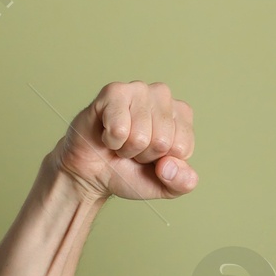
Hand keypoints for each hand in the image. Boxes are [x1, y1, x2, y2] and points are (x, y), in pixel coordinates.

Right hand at [53, 81, 196, 200]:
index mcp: (182, 116)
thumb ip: (182, 183)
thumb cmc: (131, 172)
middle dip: (144, 155)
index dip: (164, 162)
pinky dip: (111, 141)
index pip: (182, 148)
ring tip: (121, 141)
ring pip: (140, 136)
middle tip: (133, 149)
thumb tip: (170, 166)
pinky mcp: (114, 91)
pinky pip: (119, 129)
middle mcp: (163, 96)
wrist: (93, 172)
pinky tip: (108, 133)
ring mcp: (139, 89)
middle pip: (162, 141)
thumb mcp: (165, 186)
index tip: (152, 157)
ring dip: (127, 148)